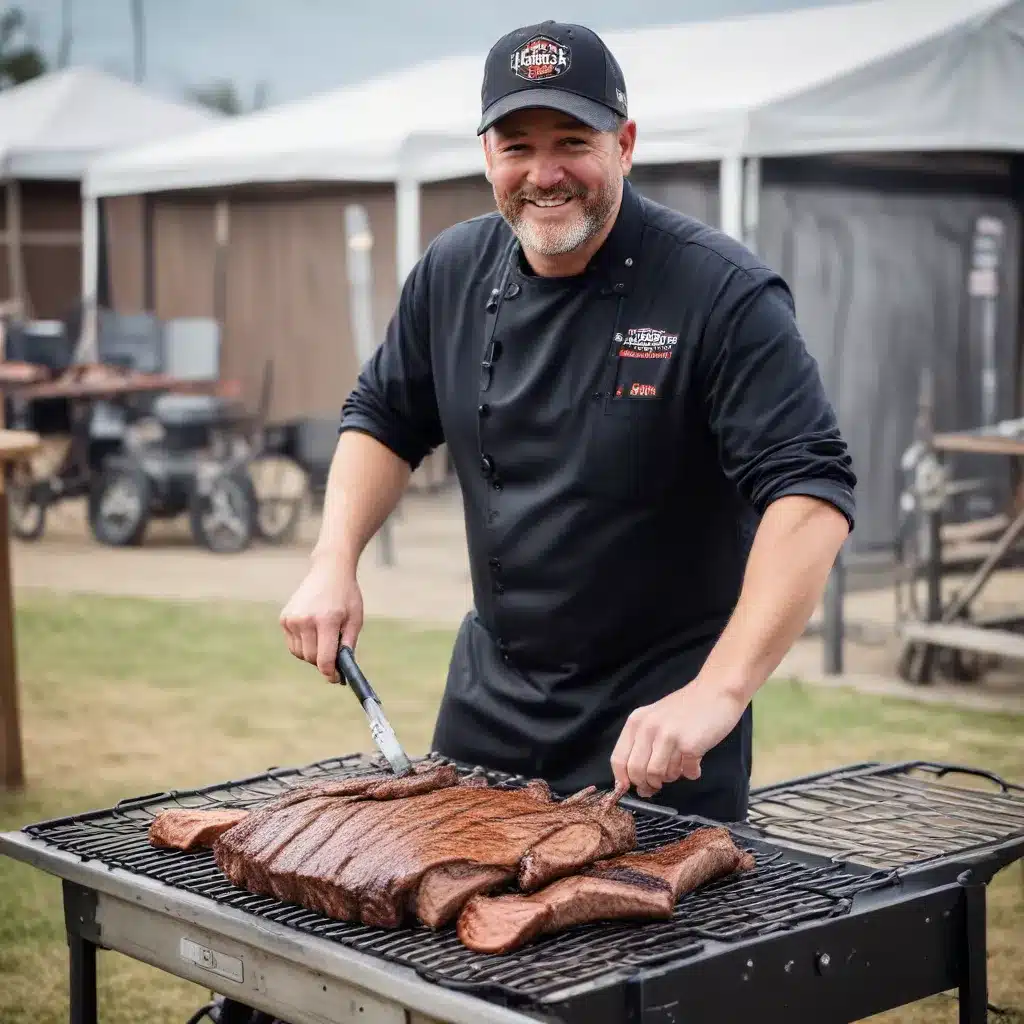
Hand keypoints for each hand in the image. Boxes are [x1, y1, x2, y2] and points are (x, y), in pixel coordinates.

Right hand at [279, 555, 363, 680]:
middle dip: (323, 663)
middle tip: (335, 658)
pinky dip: (303, 645)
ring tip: (325, 640)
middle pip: (312, 658)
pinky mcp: (284, 618)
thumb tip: (342, 670)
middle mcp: (305, 620)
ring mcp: (292, 619)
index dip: (330, 673)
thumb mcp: (355, 619)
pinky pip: (293, 644)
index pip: (324, 659)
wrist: (329, 571)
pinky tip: (314, 632)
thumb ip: (349, 645)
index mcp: (326, 620)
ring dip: (312, 655)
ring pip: (300, 654)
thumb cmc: (346, 595)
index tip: (337, 678)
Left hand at [610, 680, 746, 798]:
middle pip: (636, 772)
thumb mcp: (655, 719)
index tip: (632, 789)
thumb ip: (644, 746)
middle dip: (647, 784)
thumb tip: (641, 785)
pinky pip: (685, 772)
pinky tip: (695, 764)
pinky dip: (691, 773)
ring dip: (671, 777)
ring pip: (658, 775)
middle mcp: (648, 728)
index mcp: (636, 722)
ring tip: (680, 766)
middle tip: (659, 783)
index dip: (624, 779)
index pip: (618, 759)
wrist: (716, 691)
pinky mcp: (690, 744)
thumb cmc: (687, 708)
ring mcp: (669, 736)